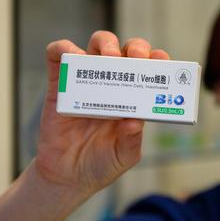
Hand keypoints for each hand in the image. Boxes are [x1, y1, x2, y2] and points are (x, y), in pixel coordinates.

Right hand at [35, 31, 169, 196]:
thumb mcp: (124, 156)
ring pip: (97, 46)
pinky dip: (62, 49)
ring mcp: (87, 81)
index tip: (161, 60)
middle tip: (136, 58)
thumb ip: (131, 140)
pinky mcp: (59, 85)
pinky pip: (58, 57)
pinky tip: (71, 56)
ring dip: (105, 43)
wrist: (68, 176)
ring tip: (109, 58)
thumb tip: (134, 121)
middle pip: (126, 51)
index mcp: (133, 97)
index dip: (157, 60)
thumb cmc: (102, 163)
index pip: (149, 69)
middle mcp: (113, 84)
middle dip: (136, 48)